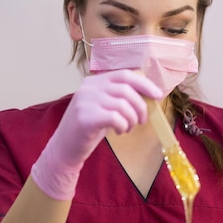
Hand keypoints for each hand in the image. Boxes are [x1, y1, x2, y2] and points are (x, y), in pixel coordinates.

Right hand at [31, 70, 162, 199]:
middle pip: (127, 90)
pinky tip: (119, 131)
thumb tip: (149, 95)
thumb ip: (120, 97)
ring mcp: (85, 101)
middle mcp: (89, 87)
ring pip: (123, 105)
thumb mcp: (104, 106)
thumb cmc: (90, 127)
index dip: (144, 84)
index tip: (157, 95)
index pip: (125, 74)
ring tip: (127, 128)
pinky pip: (115, 118)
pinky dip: (123, 126)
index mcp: (95, 80)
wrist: (66, 147)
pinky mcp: (85, 117)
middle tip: (141, 121)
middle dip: (140, 107)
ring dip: (132, 119)